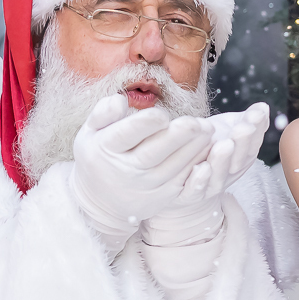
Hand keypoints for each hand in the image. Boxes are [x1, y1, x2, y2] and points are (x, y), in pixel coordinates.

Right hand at [71, 94, 212, 246]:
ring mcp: (144, 186)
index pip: (126, 135)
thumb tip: (120, 100)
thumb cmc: (99, 155)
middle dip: (177, 137)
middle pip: (153, 153)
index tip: (162, 114)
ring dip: (193, 149)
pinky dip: (196, 165)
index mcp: (106, 148)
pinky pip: (181, 180)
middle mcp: (125, 170)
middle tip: (198, 123)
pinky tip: (207, 149)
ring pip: (171, 167)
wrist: (100, 200)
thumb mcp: (90, 132)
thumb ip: (103, 113)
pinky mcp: (160, 197)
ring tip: (208, 131)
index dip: (144, 125)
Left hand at [140, 102, 270, 248]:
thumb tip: (263, 107)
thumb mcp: (227, 129)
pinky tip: (201, 167)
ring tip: (224, 144)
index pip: (252, 144)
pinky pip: (194, 191)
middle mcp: (228, 174)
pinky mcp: (188, 196)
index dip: (256, 129)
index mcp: (241, 157)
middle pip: (238, 161)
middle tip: (243, 128)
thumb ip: (246, 119)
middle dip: (242, 143)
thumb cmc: (207, 148)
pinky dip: (199, 181)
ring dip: (222, 161)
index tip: (256, 114)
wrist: (181, 178)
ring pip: (217, 177)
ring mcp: (210, 187)